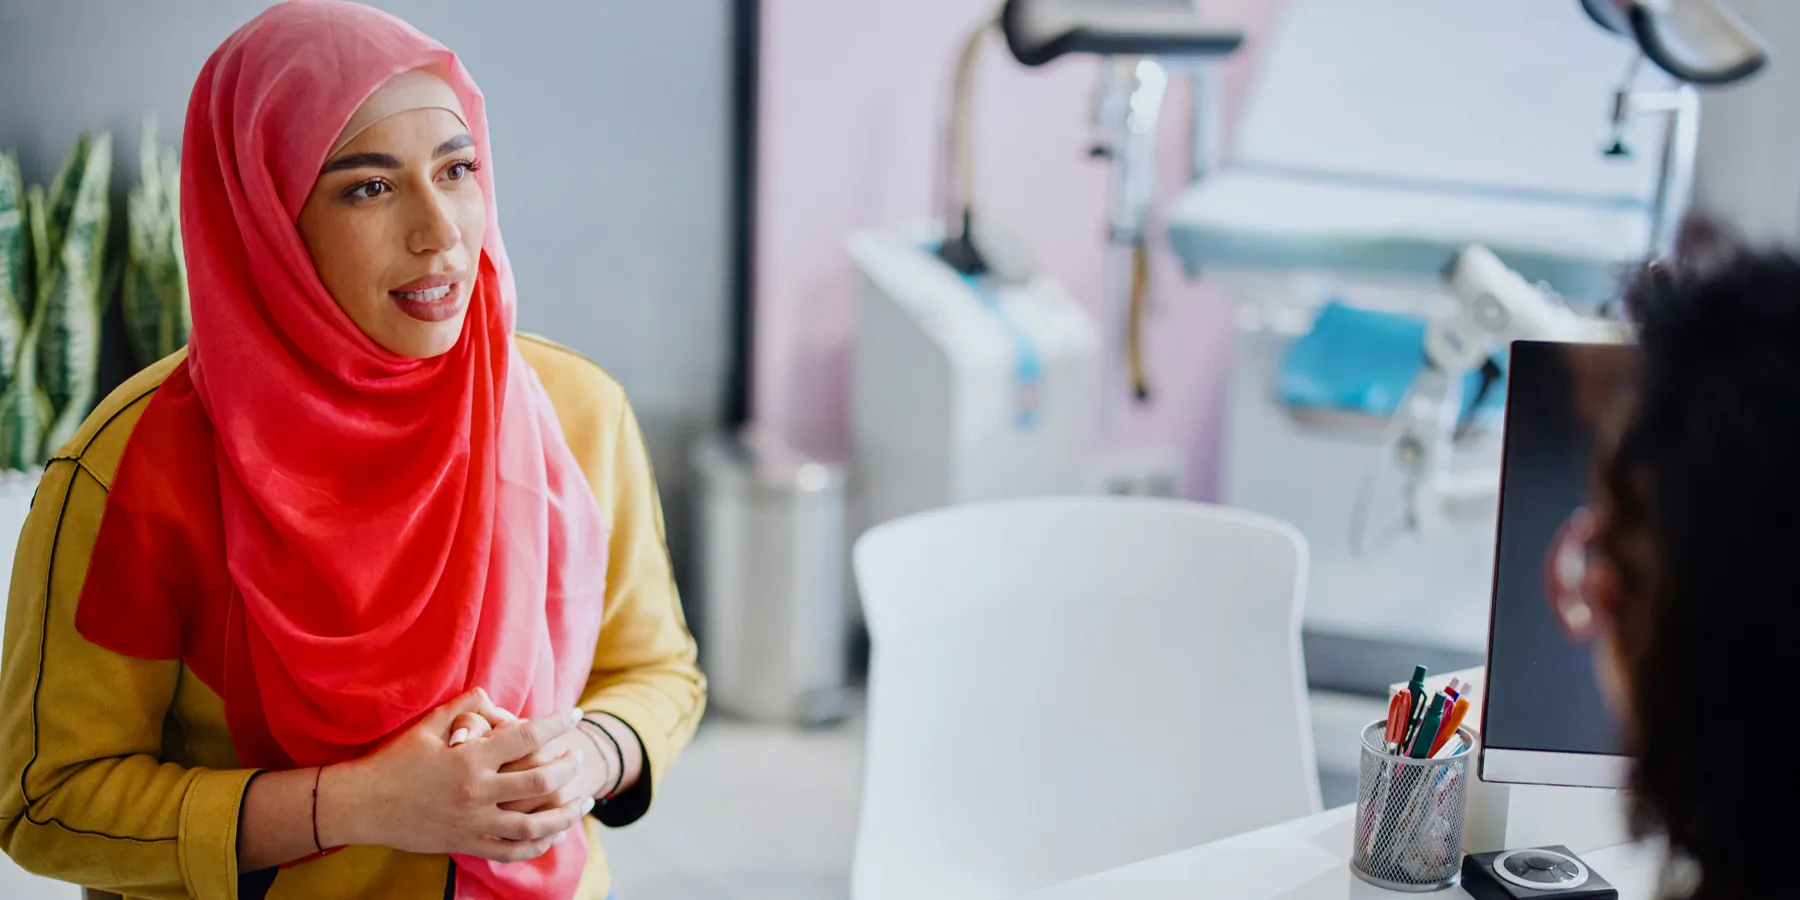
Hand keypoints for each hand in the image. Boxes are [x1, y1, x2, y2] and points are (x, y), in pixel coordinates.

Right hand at [319, 688, 591, 861]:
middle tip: (579, 756)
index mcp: (470, 758)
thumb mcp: (428, 726)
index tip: (576, 716)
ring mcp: (473, 823)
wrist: (362, 806)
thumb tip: (494, 696)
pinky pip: (511, 851)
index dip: (557, 724)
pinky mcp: (466, 844)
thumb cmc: (394, 762)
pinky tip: (555, 834)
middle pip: (540, 780)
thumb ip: (464, 707)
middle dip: (568, 766)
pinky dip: (538, 845)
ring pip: (534, 824)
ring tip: (583, 800)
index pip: (528, 737)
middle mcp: (476, 792)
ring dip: (565, 812)